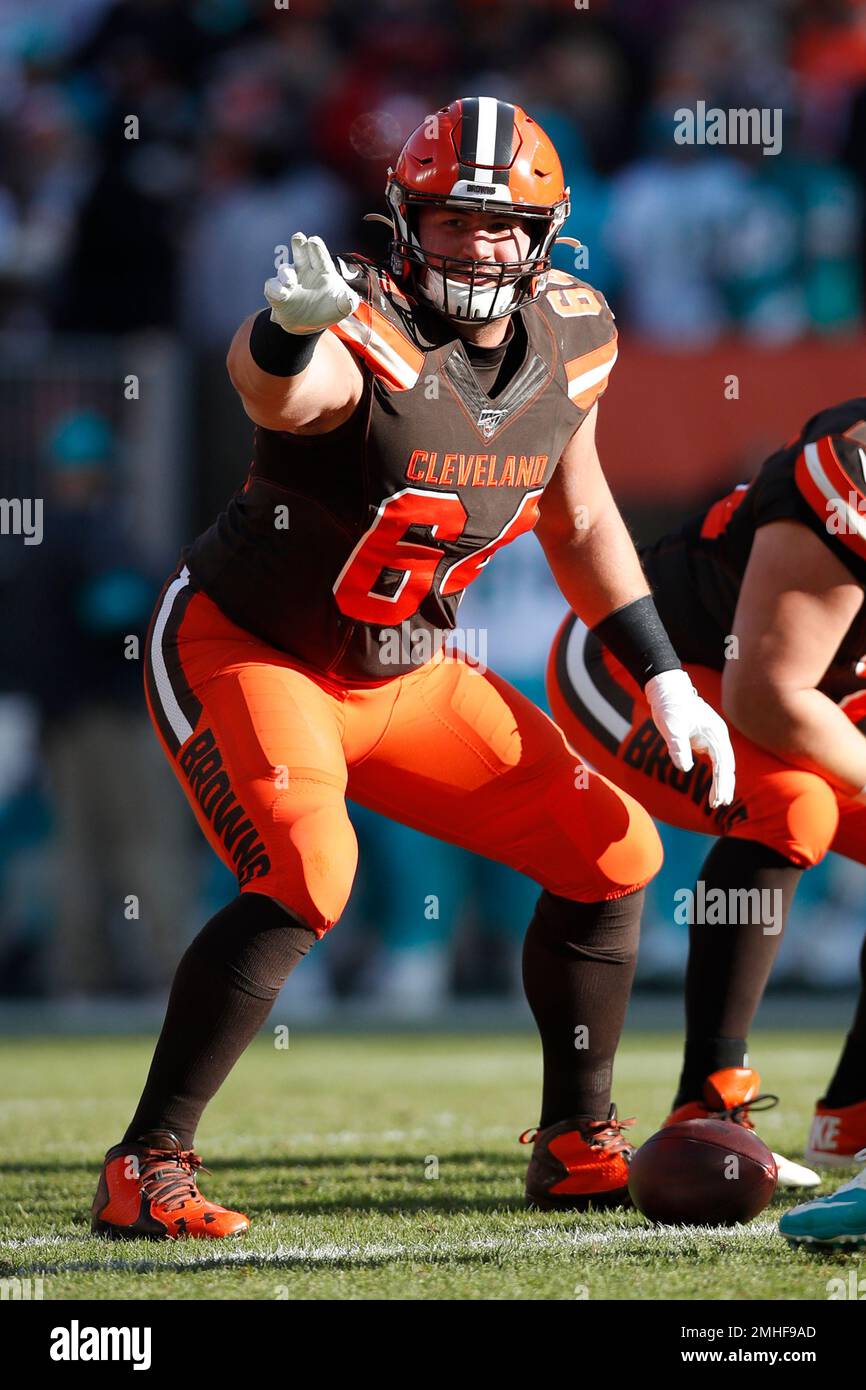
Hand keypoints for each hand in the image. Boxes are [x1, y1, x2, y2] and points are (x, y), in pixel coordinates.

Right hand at [264, 233, 359, 335]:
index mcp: (322, 268)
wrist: (309, 324)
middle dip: (298, 244)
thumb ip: (348, 301)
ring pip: (285, 270)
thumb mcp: (343, 307)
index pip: (319, 254)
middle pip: (300, 252)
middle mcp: (304, 269)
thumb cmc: (328, 308)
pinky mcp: (277, 293)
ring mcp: (289, 280)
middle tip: (298, 238)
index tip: (313, 242)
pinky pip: (272, 287)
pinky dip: (275, 289)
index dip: (316, 248)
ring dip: (286, 274)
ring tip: (290, 283)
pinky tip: (281, 292)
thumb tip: (349, 298)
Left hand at [645, 668, 735, 807]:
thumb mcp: (671, 728)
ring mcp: (713, 738)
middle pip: (727, 765)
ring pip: (723, 764)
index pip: (723, 764)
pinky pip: (715, 761)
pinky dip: (715, 775)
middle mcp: (718, 736)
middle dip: (725, 786)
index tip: (718, 799)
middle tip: (720, 805)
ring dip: (721, 782)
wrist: (667, 691)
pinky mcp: (705, 739)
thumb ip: (678, 747)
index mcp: (715, 733)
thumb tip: (685, 768)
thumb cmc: (670, 707)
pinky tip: (714, 788)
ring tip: (718, 802)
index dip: (721, 783)